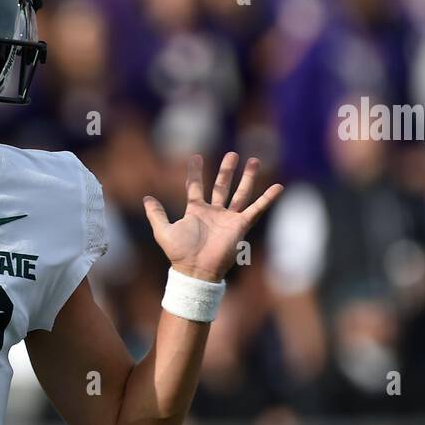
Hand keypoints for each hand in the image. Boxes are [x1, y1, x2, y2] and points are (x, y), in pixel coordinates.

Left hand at [144, 152, 282, 282]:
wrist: (196, 271)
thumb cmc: (179, 253)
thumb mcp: (163, 231)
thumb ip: (156, 214)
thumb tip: (146, 198)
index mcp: (195, 210)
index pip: (195, 186)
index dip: (194, 172)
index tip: (195, 157)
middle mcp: (213, 212)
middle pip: (221, 186)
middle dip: (227, 170)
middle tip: (232, 154)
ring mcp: (228, 218)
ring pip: (240, 193)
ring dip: (247, 177)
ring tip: (253, 160)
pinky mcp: (240, 226)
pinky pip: (256, 209)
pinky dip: (267, 199)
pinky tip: (278, 187)